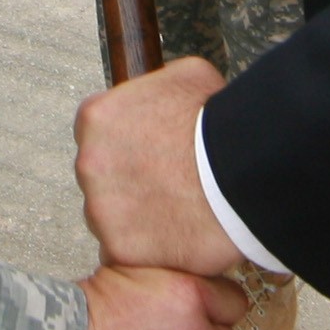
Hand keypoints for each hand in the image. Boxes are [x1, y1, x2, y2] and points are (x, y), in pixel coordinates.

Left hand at [74, 60, 241, 276]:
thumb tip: (165, 98)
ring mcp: (100, 208)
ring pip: (110, 218)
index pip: (98, 134)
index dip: (127, 146)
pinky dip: (149, 252)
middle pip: (101, 178)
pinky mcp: (119, 248)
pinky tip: (178, 239)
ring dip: (136, 219)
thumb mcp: (188, 76)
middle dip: (128, 183)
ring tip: (179, 214)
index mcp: (96, 118)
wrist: (241, 172)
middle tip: (169, 186)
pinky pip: (126, 254)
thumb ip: (160, 87)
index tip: (151, 156)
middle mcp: (88, 162)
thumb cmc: (217, 123)